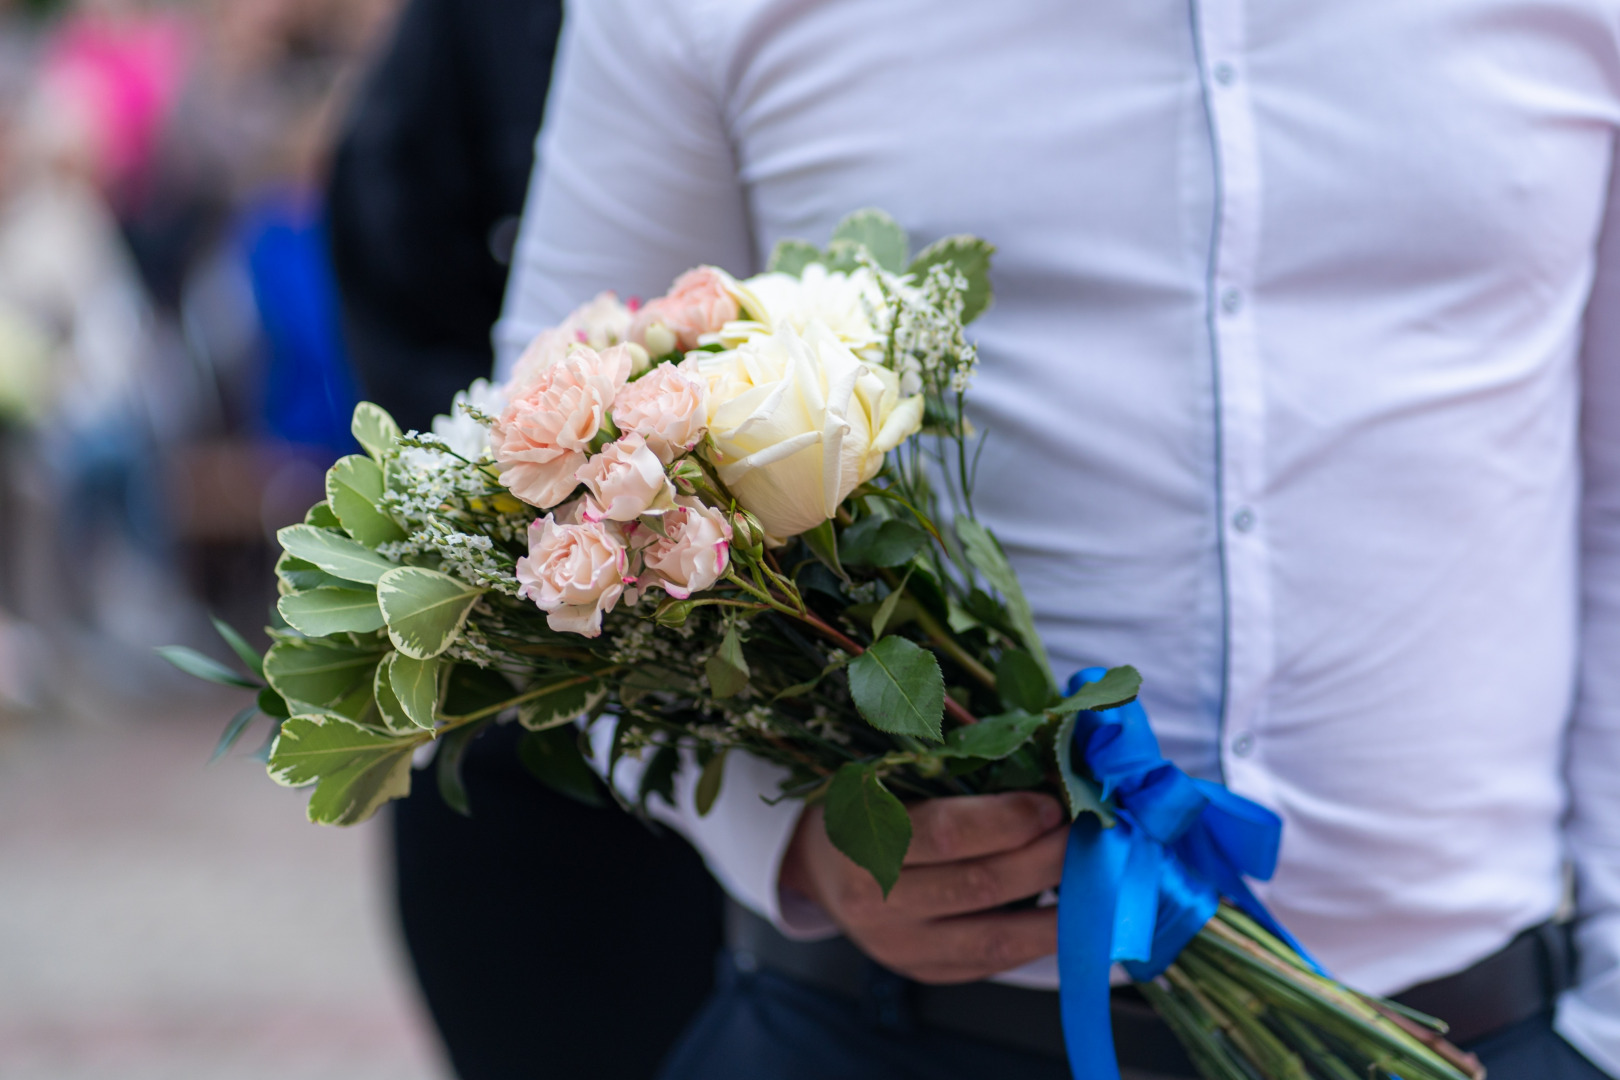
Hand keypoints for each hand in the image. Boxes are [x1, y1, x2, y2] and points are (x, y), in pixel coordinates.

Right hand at [779, 792, 1066, 983]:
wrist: (822, 864)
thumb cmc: (869, 803)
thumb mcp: (891, 774)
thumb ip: (954, 770)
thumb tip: (1044, 765)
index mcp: (862, 837)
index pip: (946, 834)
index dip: (1008, 820)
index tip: (1052, 804)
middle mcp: (875, 901)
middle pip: (979, 886)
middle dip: (1045, 860)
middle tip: (1088, 837)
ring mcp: (897, 946)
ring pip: (992, 939)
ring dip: (1055, 914)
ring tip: (1095, 887)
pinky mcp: (921, 970)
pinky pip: (989, 963)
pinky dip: (1034, 941)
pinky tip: (1067, 919)